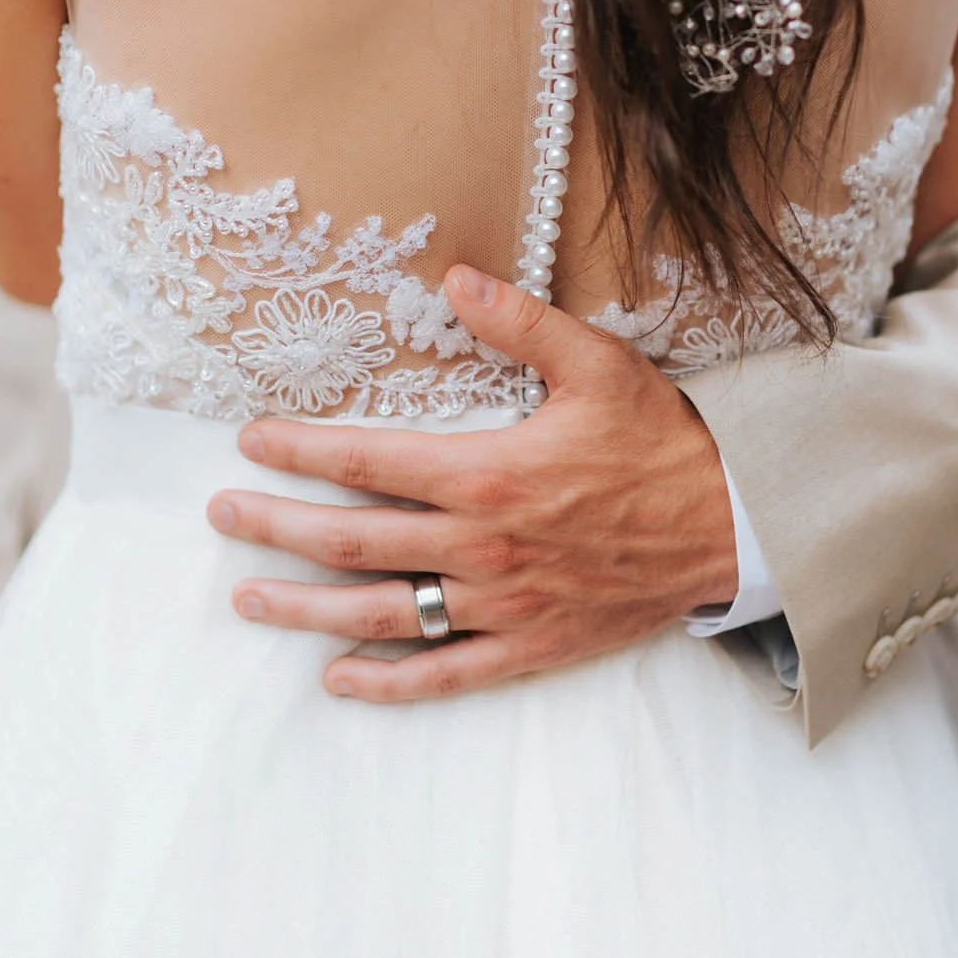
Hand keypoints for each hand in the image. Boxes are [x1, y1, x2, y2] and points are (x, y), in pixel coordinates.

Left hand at [207, 267, 738, 701]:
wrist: (732, 523)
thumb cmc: (660, 440)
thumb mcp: (595, 363)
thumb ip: (519, 322)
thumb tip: (455, 275)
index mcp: (487, 473)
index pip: (367, 462)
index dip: (301, 452)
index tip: (251, 442)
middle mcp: (480, 547)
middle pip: (353, 542)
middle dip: (278, 528)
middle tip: (224, 515)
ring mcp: (500, 605)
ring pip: (381, 613)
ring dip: (306, 608)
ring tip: (249, 598)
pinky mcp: (528, 645)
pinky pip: (444, 674)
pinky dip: (387, 681)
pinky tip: (339, 678)